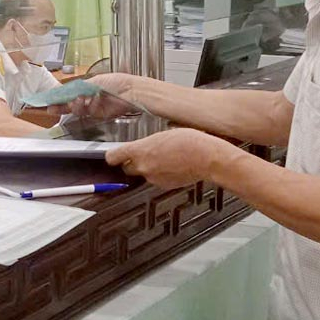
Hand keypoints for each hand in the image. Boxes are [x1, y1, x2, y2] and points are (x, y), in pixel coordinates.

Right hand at [49, 72, 143, 119]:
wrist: (131, 91)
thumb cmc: (116, 82)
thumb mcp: (93, 81)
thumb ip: (78, 88)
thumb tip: (66, 92)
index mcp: (85, 86)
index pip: (68, 92)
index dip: (57, 97)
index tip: (48, 100)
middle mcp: (88, 96)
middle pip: (69, 103)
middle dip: (60, 105)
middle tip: (51, 107)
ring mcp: (92, 106)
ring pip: (77, 109)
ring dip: (75, 105)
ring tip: (78, 100)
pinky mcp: (98, 114)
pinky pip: (87, 113)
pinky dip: (87, 108)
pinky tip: (90, 102)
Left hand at [105, 128, 222, 188]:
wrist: (207, 158)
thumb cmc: (190, 141)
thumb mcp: (164, 134)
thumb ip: (148, 143)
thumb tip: (144, 147)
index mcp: (140, 150)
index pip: (112, 157)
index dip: (112, 156)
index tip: (113, 155)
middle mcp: (143, 166)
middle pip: (126, 168)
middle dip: (131, 163)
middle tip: (141, 155)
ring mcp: (153, 178)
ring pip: (142, 174)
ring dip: (147, 168)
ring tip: (162, 159)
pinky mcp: (164, 185)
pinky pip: (156, 180)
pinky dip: (160, 175)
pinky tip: (171, 166)